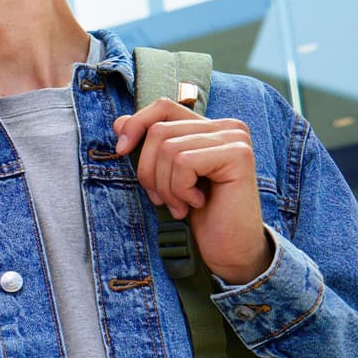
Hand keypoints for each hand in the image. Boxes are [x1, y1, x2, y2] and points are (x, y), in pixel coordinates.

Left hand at [114, 98, 273, 284]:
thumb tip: (119, 121)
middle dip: (150, 171)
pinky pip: (184, 162)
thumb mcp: (163, 177)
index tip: (121, 151)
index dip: (136, 125)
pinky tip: (197, 203)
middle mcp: (226, 126)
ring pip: (169, 149)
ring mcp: (235, 138)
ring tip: (182, 205)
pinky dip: (180, 189)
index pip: (163, 107)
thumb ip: (147, 147)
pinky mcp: (238, 154)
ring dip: (166, 186)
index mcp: (208, 127)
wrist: (226, 250)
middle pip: (159, 131)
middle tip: (164, 199)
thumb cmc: (197, 215)